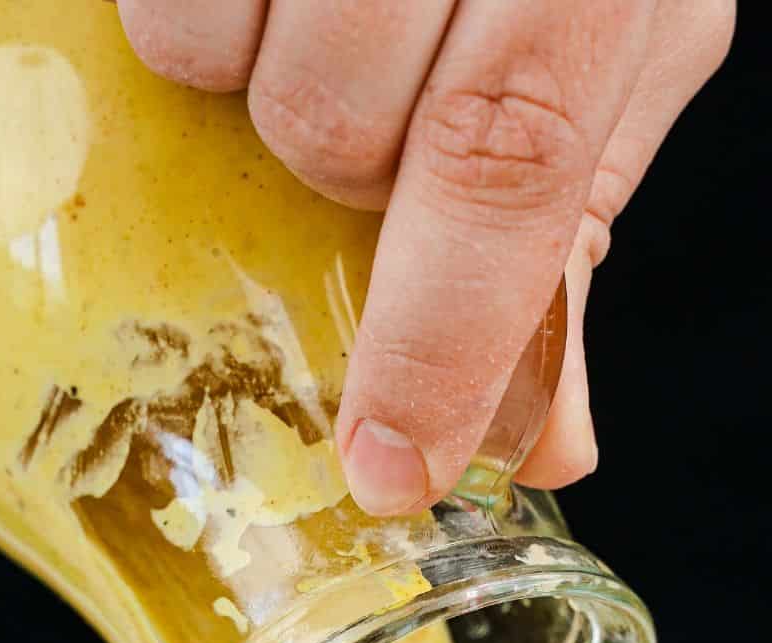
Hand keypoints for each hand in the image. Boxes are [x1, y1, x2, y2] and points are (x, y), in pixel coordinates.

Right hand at [114, 0, 734, 511]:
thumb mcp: (610, 38)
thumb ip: (566, 229)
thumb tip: (550, 447)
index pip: (510, 162)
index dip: (441, 336)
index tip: (389, 467)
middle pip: (336, 129)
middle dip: (339, 171)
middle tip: (377, 102)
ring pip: (223, 62)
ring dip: (254, 85)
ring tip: (311, 17)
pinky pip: (161, 6)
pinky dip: (189, 22)